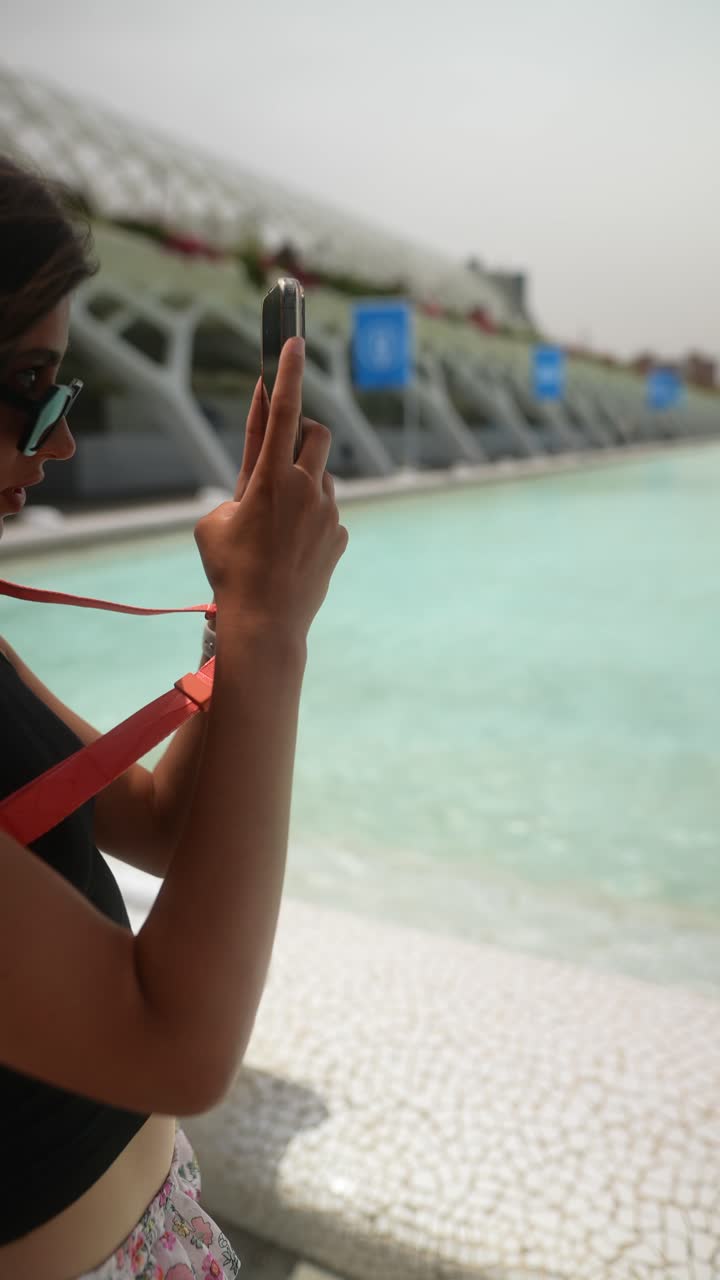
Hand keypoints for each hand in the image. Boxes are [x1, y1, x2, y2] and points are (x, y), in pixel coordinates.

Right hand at [194, 339, 347, 640]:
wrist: (266, 622)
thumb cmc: (229, 570)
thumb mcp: (213, 523)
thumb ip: (236, 492)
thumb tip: (255, 488)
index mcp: (271, 477)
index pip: (284, 411)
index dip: (288, 372)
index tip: (294, 341)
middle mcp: (306, 488)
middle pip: (317, 434)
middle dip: (303, 433)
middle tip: (283, 452)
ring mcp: (329, 512)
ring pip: (324, 476)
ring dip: (305, 483)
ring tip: (279, 523)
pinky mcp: (340, 536)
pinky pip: (328, 513)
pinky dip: (312, 519)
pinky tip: (292, 549)